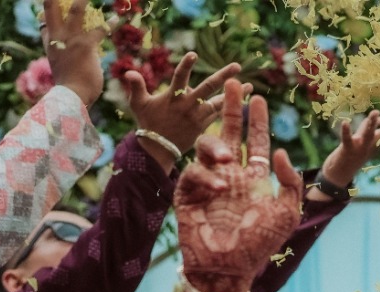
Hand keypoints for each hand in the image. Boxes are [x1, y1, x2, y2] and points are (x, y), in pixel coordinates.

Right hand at [42, 0, 106, 107]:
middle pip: (50, 7)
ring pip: (75, 12)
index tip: (51, 8)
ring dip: (83, 1)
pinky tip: (116, 18)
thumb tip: (67, 58)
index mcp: (50, 45)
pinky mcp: (85, 46)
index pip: (44, 25)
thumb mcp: (59, 70)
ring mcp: (71, 40)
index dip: (47, 15)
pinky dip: (109, 24)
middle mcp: (57, 38)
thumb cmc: (69, 88)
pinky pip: (99, 30)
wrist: (72, 97)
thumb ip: (61, 58)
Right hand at [124, 54, 240, 155]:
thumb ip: (136, 86)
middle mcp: (187, 105)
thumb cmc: (148, 122)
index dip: (186, 66)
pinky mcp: (204, 126)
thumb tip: (129, 71)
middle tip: (237, 65)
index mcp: (172, 97)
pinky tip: (243, 102)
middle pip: (207, 88)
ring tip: (250, 86)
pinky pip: (219, 115)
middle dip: (223, 76)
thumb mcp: (138, 103)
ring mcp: (197, 116)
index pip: (179, 78)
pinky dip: (231, 108)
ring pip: (219, 102)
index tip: (193, 54)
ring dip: (236, 95)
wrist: (158, 148)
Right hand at [176, 80, 304, 291]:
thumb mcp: (286, 214)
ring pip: (208, 147)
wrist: (228, 270)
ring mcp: (208, 183)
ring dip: (217, 145)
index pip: (257, 143)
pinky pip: (193, 172)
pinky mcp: (187, 193)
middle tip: (233, 83)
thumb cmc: (260, 245)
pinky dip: (205, 175)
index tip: (259, 97)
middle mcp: (231, 176)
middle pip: (230, 134)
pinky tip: (219, 187)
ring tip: (228, 159)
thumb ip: (290, 183)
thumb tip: (283, 151)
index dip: (258, 121)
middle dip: (231, 109)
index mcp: (254, 180)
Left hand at [320, 110, 379, 189]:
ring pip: (368, 134)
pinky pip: (346, 139)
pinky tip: (345, 122)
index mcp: (379, 140)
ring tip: (375, 113)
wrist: (340, 174)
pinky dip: (346, 131)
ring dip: (371, 124)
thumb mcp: (365, 139)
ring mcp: (361, 147)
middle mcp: (373, 144)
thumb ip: (371, 128)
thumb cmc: (353, 154)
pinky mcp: (347, 149)